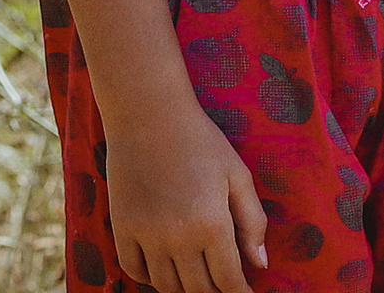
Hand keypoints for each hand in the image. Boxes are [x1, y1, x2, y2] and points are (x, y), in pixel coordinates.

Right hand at [105, 95, 267, 292]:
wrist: (147, 109)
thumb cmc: (198, 138)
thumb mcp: (237, 174)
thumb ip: (254, 222)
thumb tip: (261, 266)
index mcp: (212, 224)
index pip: (230, 283)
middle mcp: (179, 236)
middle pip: (200, 290)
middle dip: (215, 292)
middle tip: (222, 283)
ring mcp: (146, 233)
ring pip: (168, 286)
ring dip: (185, 288)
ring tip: (195, 276)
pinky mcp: (122, 225)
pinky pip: (134, 269)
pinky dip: (149, 277)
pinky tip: (163, 266)